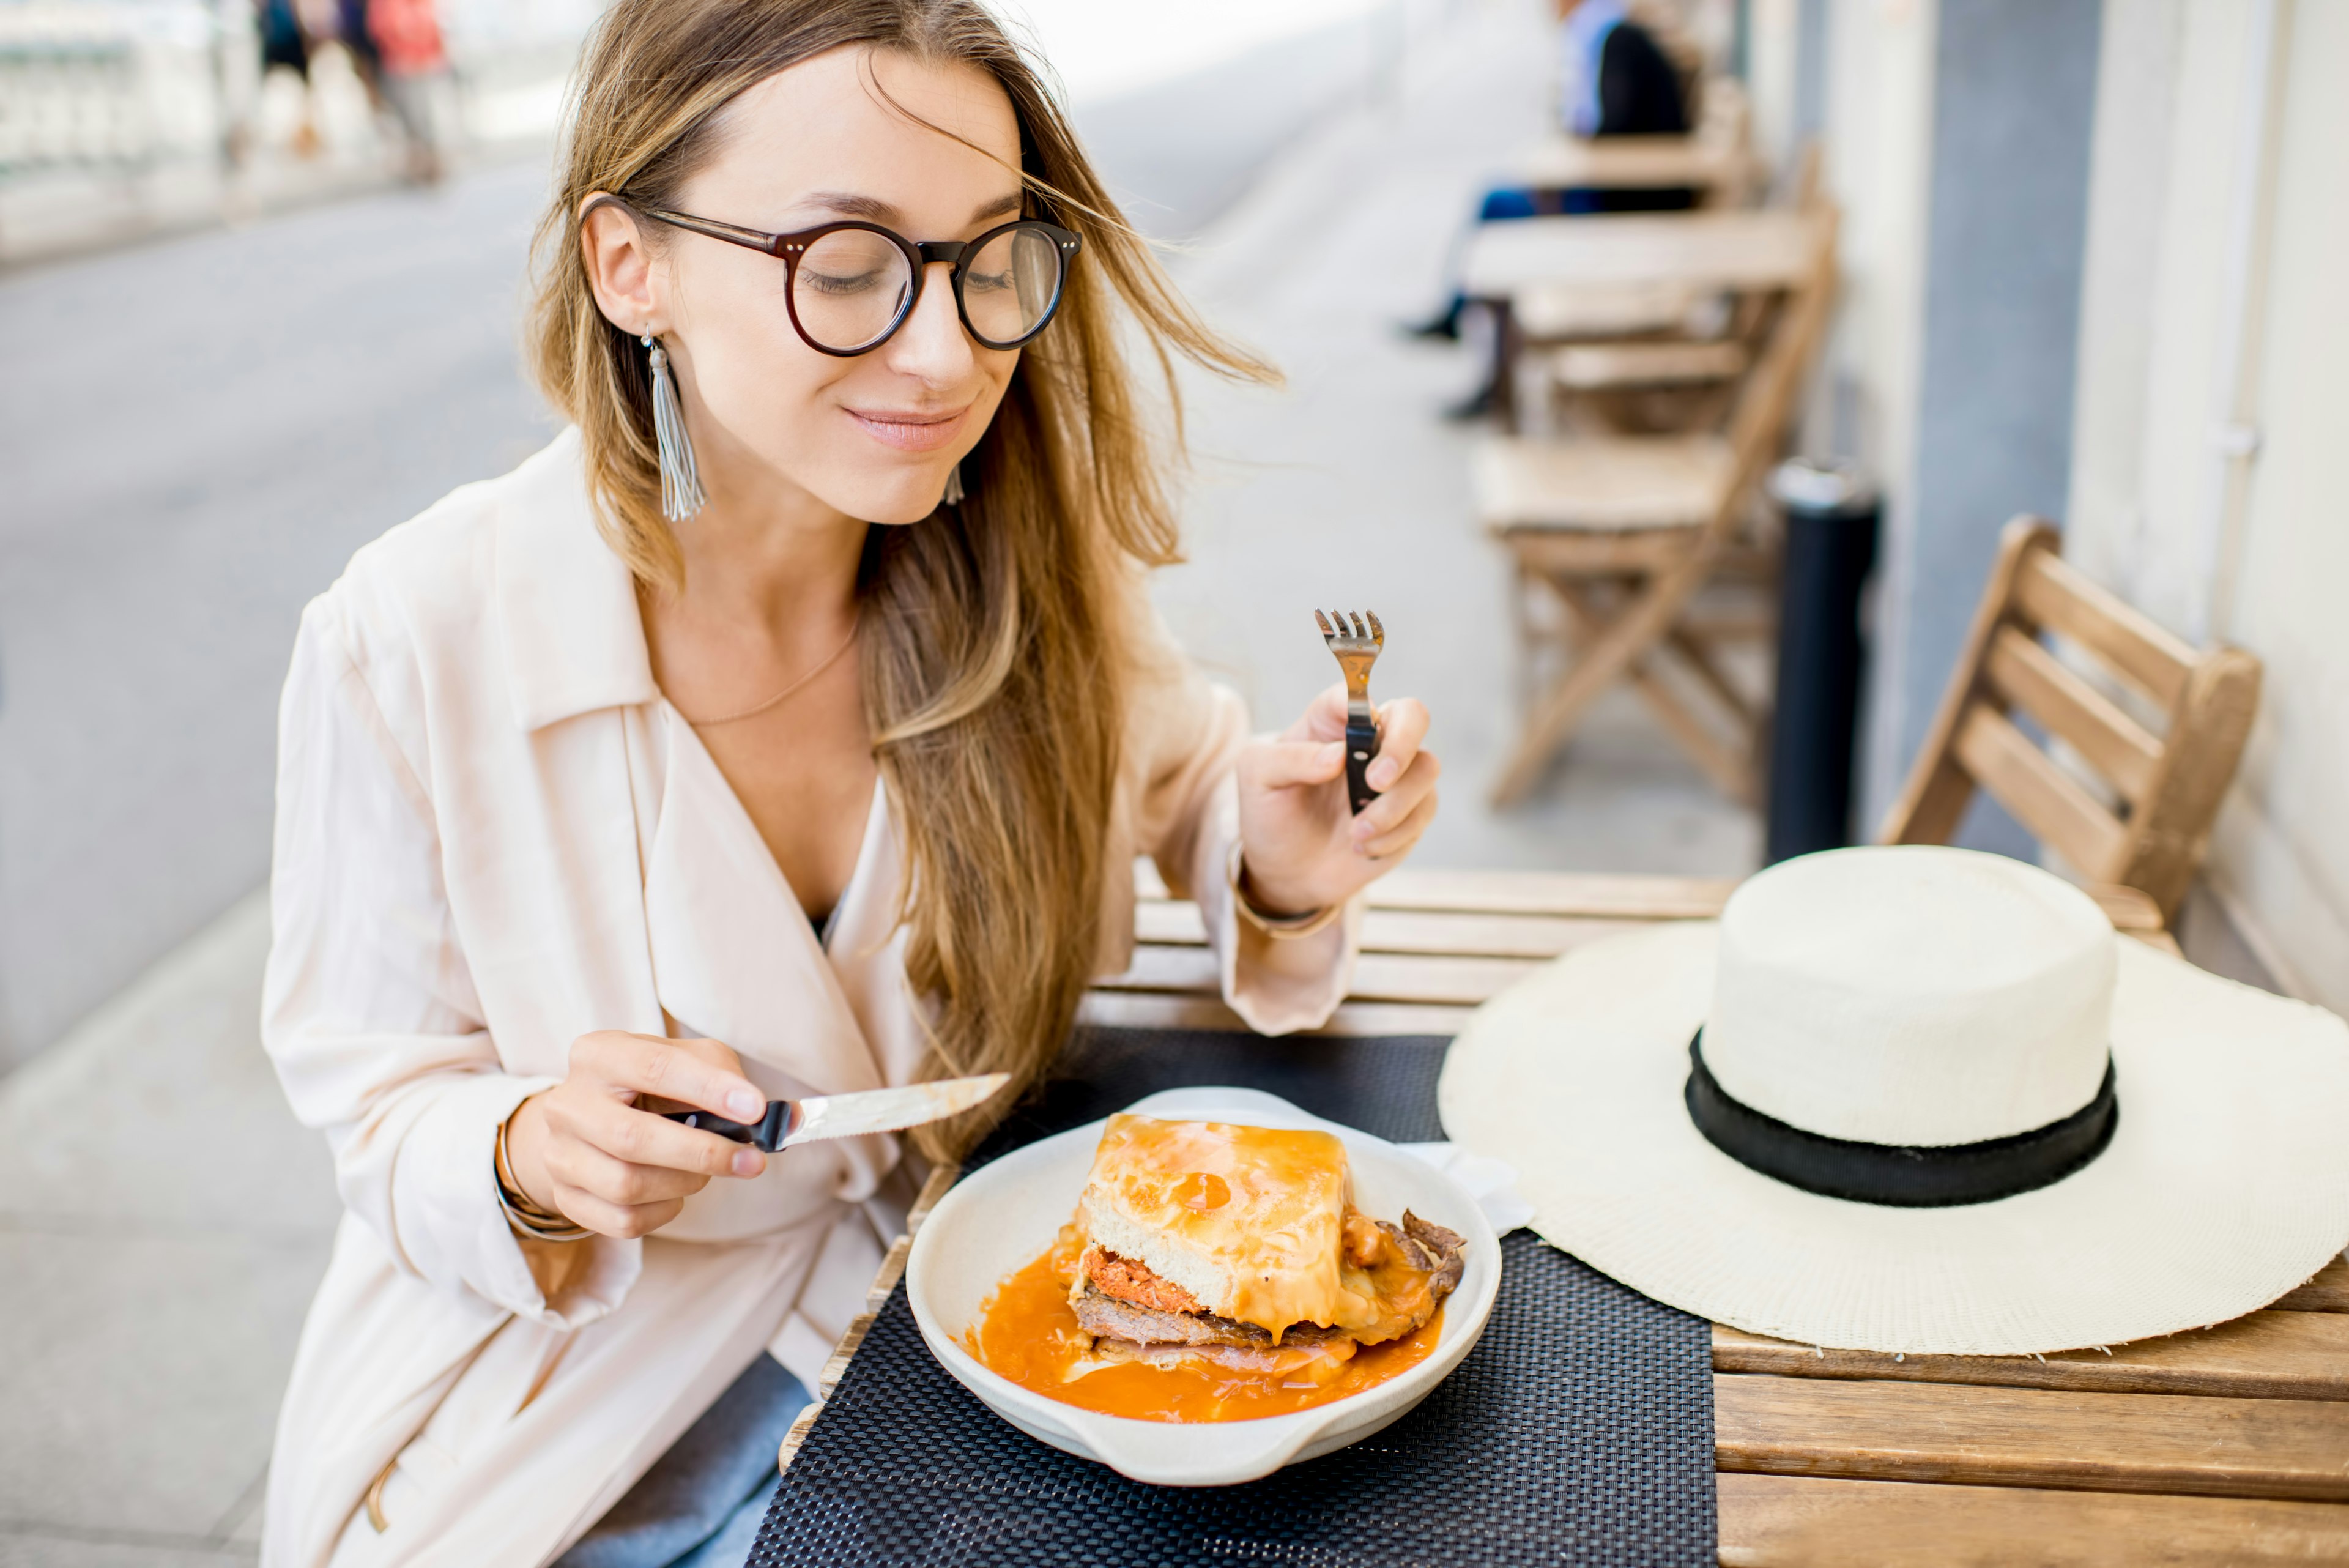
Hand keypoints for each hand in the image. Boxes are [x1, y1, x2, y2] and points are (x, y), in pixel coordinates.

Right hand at [505, 1031, 769, 1239]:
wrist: (588, 1119)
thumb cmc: (650, 1086)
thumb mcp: (686, 1062)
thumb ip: (732, 1081)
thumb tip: (786, 1121)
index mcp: (599, 1054)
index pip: (655, 1068)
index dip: (708, 1089)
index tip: (755, 1109)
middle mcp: (568, 1103)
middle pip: (633, 1138)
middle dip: (702, 1153)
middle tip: (751, 1161)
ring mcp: (559, 1153)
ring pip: (627, 1185)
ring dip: (683, 1183)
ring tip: (705, 1170)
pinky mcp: (566, 1196)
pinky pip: (623, 1220)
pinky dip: (664, 1211)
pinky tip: (675, 1191)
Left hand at [1234, 683, 1438, 915]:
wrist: (1287, 870)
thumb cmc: (1271, 812)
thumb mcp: (1258, 779)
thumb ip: (1289, 759)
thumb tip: (1337, 756)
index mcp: (1331, 721)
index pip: (1352, 693)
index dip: (1358, 702)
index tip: (1356, 722)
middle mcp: (1371, 740)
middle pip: (1413, 715)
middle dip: (1402, 744)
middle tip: (1374, 781)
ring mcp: (1397, 775)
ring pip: (1426, 767)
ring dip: (1393, 805)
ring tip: (1355, 833)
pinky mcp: (1412, 810)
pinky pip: (1423, 811)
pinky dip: (1393, 834)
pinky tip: (1361, 846)